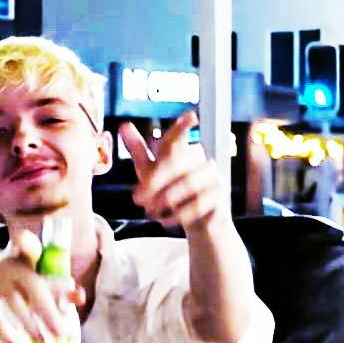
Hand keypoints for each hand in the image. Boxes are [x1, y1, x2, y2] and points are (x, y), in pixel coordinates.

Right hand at [0, 245, 75, 342]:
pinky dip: (4, 334)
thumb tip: (81, 296)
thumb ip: (57, 287)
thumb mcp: (32, 279)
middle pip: (32, 286)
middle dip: (48, 309)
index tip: (49, 261)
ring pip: (15, 303)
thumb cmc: (12, 279)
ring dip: (30, 325)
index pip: (30, 249)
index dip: (33, 247)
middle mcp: (9, 266)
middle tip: (61, 332)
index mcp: (25, 259)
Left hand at [119, 115, 222, 235]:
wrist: (201, 225)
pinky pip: (199, 205)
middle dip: (153, 182)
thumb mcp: (153, 173)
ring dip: (164, 200)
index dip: (183, 127)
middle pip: (176, 163)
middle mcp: (203, 162)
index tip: (191, 116)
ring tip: (151, 213)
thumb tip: (123, 125)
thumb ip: (139, 151)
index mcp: (186, 152)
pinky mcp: (220, 201)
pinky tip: (166, 221)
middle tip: (136, 198)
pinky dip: (178, 214)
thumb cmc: (175, 194)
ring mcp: (215, 181)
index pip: (180, 137)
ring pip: (188, 184)